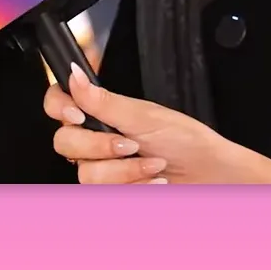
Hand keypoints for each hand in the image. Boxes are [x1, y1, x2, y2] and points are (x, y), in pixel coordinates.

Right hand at [44, 64, 270, 184]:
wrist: (211, 176)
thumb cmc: (187, 141)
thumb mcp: (144, 116)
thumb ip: (103, 101)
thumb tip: (74, 75)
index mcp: (101, 114)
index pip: (59, 104)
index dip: (59, 107)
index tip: (77, 115)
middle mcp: (96, 141)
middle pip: (65, 143)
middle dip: (100, 146)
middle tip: (130, 144)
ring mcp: (104, 169)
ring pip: (86, 174)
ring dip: (125, 171)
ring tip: (154, 164)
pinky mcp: (114, 193)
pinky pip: (105, 194)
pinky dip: (134, 187)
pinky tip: (154, 181)